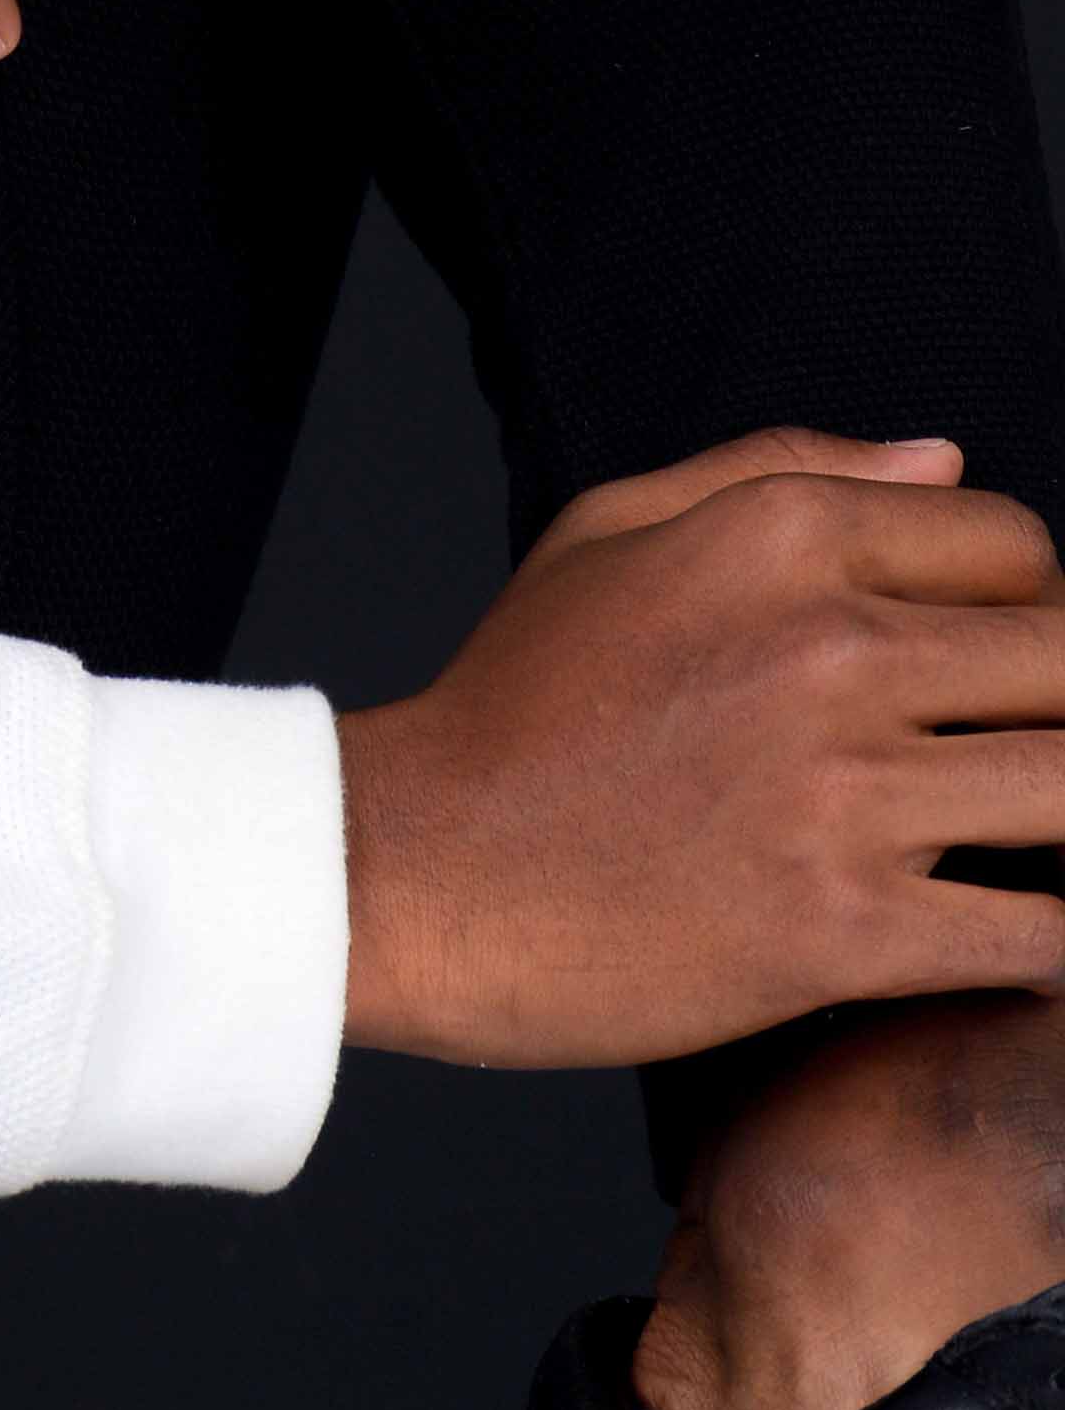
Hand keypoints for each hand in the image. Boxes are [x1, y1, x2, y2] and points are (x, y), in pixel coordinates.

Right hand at [340, 430, 1064, 1066]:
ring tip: (1022, 849)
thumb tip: (943, 461)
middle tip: (1009, 765)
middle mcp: (829, 646)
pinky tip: (1011, 943)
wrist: (410, 871)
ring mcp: (842, 792)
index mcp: (782, 535)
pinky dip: (1050, 947)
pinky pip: (1043, 936)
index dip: (1027, 606)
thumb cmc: (507, 706)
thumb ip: (782, 469)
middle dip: (1058, 715)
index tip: (993, 671)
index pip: (1016, 544)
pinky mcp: (844, 930)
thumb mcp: (609, 531)